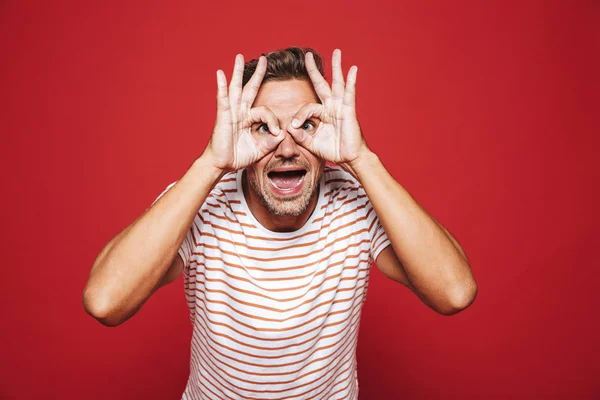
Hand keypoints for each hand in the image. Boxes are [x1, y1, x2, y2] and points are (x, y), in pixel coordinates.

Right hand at [204, 54, 285, 171]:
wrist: (222, 164)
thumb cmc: (238, 156)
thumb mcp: (261, 148)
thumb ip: (272, 141)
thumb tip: (282, 133)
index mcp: (248, 118)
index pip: (265, 111)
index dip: (273, 120)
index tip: (276, 133)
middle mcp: (240, 112)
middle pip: (249, 88)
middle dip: (257, 74)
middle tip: (264, 59)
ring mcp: (230, 113)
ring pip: (236, 88)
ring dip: (238, 72)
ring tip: (239, 57)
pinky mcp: (223, 116)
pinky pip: (223, 99)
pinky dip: (221, 86)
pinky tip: (220, 74)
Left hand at [287, 49, 369, 167]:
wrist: (349, 159)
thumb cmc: (333, 150)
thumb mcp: (311, 143)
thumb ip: (300, 135)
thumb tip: (290, 127)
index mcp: (322, 114)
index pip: (307, 107)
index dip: (299, 115)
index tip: (295, 126)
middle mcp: (331, 107)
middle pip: (322, 84)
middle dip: (314, 69)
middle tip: (308, 55)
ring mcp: (341, 107)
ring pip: (337, 83)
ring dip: (336, 67)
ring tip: (336, 52)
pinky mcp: (349, 111)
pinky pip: (350, 93)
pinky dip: (351, 81)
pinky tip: (353, 69)